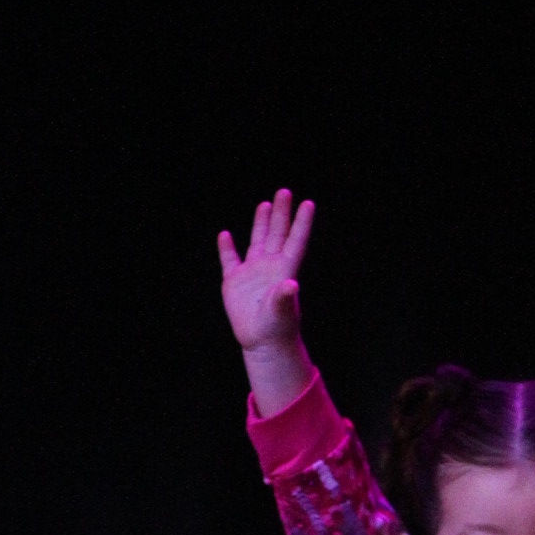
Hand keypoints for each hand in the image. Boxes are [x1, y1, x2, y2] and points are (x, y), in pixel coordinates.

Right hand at [218, 188, 315, 418]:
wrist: (261, 342)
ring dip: (261, 223)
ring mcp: (252, 273)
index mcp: (284, 270)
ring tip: (266, 204)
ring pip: (257, 241)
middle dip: (281, 213)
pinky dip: (227, 248)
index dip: (301, 223)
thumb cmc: (277, 328)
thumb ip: (285, 297)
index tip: (308, 204)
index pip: (295, 241)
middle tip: (285, 191)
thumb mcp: (282, 311)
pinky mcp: (234, 282)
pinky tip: (226, 235)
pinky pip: (230, 260)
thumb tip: (290, 284)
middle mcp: (270, 267)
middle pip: (276, 234)